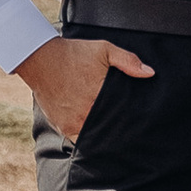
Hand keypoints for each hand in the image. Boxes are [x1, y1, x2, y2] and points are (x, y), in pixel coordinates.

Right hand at [16, 30, 154, 141]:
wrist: (41, 59)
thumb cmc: (73, 54)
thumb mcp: (103, 50)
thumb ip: (128, 61)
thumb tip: (150, 73)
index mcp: (100, 97)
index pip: (121, 117)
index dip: (129, 121)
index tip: (137, 124)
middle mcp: (87, 114)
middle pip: (109, 129)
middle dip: (117, 129)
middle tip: (126, 130)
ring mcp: (74, 123)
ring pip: (95, 137)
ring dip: (101, 135)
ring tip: (109, 131)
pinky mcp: (63, 127)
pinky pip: (79, 140)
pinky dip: (86, 138)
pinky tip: (93, 132)